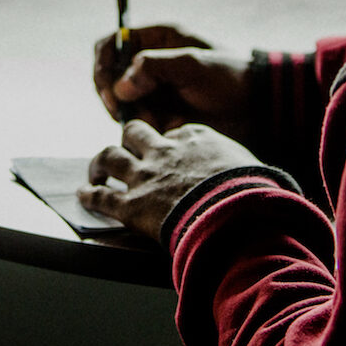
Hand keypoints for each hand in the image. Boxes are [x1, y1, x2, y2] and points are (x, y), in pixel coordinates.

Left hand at [79, 120, 260, 241]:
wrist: (235, 214)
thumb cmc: (252, 191)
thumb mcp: (251, 167)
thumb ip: (241, 168)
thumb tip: (262, 181)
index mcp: (194, 138)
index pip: (174, 131)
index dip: (169, 140)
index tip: (169, 148)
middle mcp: (163, 151)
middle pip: (134, 133)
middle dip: (128, 139)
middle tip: (126, 149)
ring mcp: (144, 176)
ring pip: (109, 156)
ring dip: (99, 163)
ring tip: (96, 170)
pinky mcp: (130, 205)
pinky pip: (101, 197)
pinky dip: (89, 195)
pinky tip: (83, 195)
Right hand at [93, 25, 253, 139]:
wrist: (259, 108)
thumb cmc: (231, 77)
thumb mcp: (194, 65)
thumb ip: (154, 68)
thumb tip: (120, 87)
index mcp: (156, 40)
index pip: (110, 45)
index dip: (103, 66)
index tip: (111, 91)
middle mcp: (149, 64)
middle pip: (109, 80)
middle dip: (118, 100)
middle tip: (136, 116)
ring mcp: (154, 91)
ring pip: (122, 106)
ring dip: (137, 118)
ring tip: (164, 124)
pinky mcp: (161, 115)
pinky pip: (139, 124)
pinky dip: (150, 130)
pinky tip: (174, 129)